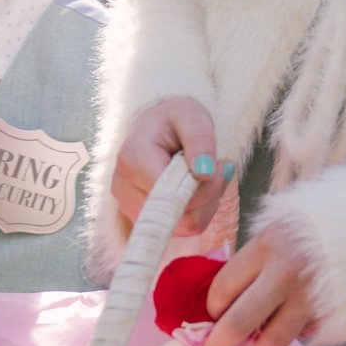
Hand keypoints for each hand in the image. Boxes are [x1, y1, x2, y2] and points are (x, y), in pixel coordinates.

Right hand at [110, 97, 234, 240]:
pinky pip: (179, 228)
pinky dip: (196, 212)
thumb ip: (200, 140)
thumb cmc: (175, 120)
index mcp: (133, 159)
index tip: (222, 164)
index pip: (174, 193)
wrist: (157, 127)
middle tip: (216, 167)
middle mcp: (123, 187)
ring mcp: (128, 205)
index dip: (206, 186)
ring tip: (202, 176)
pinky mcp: (139, 218)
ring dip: (204, 204)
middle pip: (179, 214)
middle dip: (208, 194)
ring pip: (183, 226)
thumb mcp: (192, 116)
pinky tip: (194, 189)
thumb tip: (204, 173)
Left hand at [204, 219, 320, 345]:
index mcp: (269, 244)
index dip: (213, 307)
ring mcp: (311, 299)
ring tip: (264, 335)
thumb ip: (258, 256)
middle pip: (238, 322)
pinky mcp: (332, 319)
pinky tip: (302, 317)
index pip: (224, 287)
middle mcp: (286, 273)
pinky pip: (302, 337)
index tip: (214, 314)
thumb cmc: (328, 225)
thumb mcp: (286, 225)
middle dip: (221, 341)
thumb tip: (227, 296)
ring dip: (263, 343)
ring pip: (271, 341)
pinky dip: (297, 333)